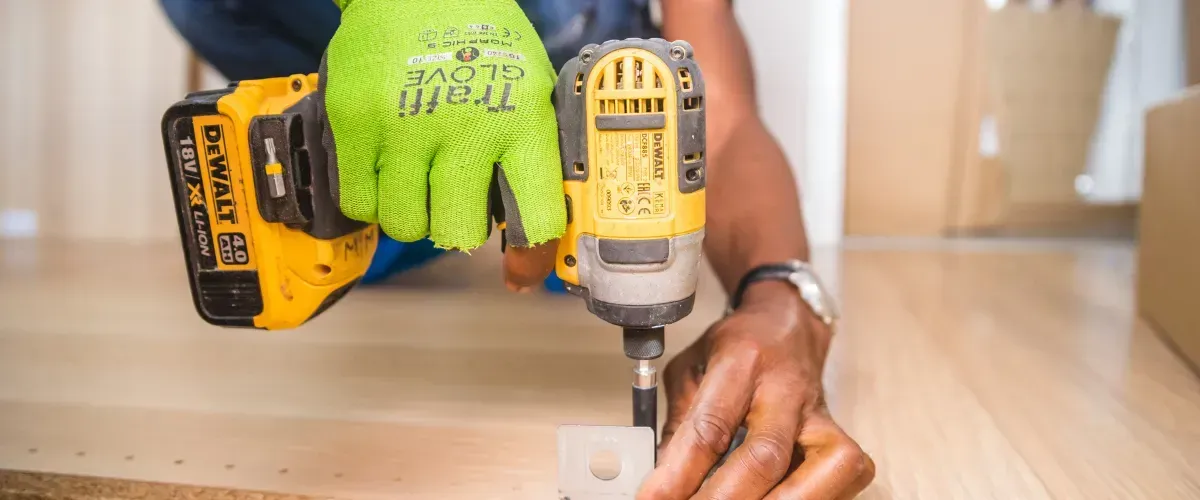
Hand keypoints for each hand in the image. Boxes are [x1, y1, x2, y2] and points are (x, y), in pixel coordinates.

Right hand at [320, 0, 564, 288]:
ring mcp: (405, 126)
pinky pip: (359, 203)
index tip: (522, 269)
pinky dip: (372, 199)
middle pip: (459, 233)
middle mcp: (465, 127)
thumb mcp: (529, 87)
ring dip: (413, 214)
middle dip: (458, 227)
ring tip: (419, 179)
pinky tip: (387, 170)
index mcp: (521, 120)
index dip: (531, 254)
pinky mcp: (355, 123)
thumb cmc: (480, 38)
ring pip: (406, 225)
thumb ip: (532, 154)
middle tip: (455, 201)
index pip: (535, 216)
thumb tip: (535, 235)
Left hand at [638, 281, 874, 498]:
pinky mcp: (841, 438)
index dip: (680, 472)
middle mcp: (786, 389)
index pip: (710, 426)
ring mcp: (820, 416)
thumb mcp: (691, 369)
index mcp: (742, 362)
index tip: (654, 499)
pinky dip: (808, 498)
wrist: (789, 326)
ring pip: (817, 471)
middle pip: (764, 455)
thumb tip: (664, 482)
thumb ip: (678, 424)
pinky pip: (841, 478)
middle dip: (724, 498)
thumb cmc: (739, 349)